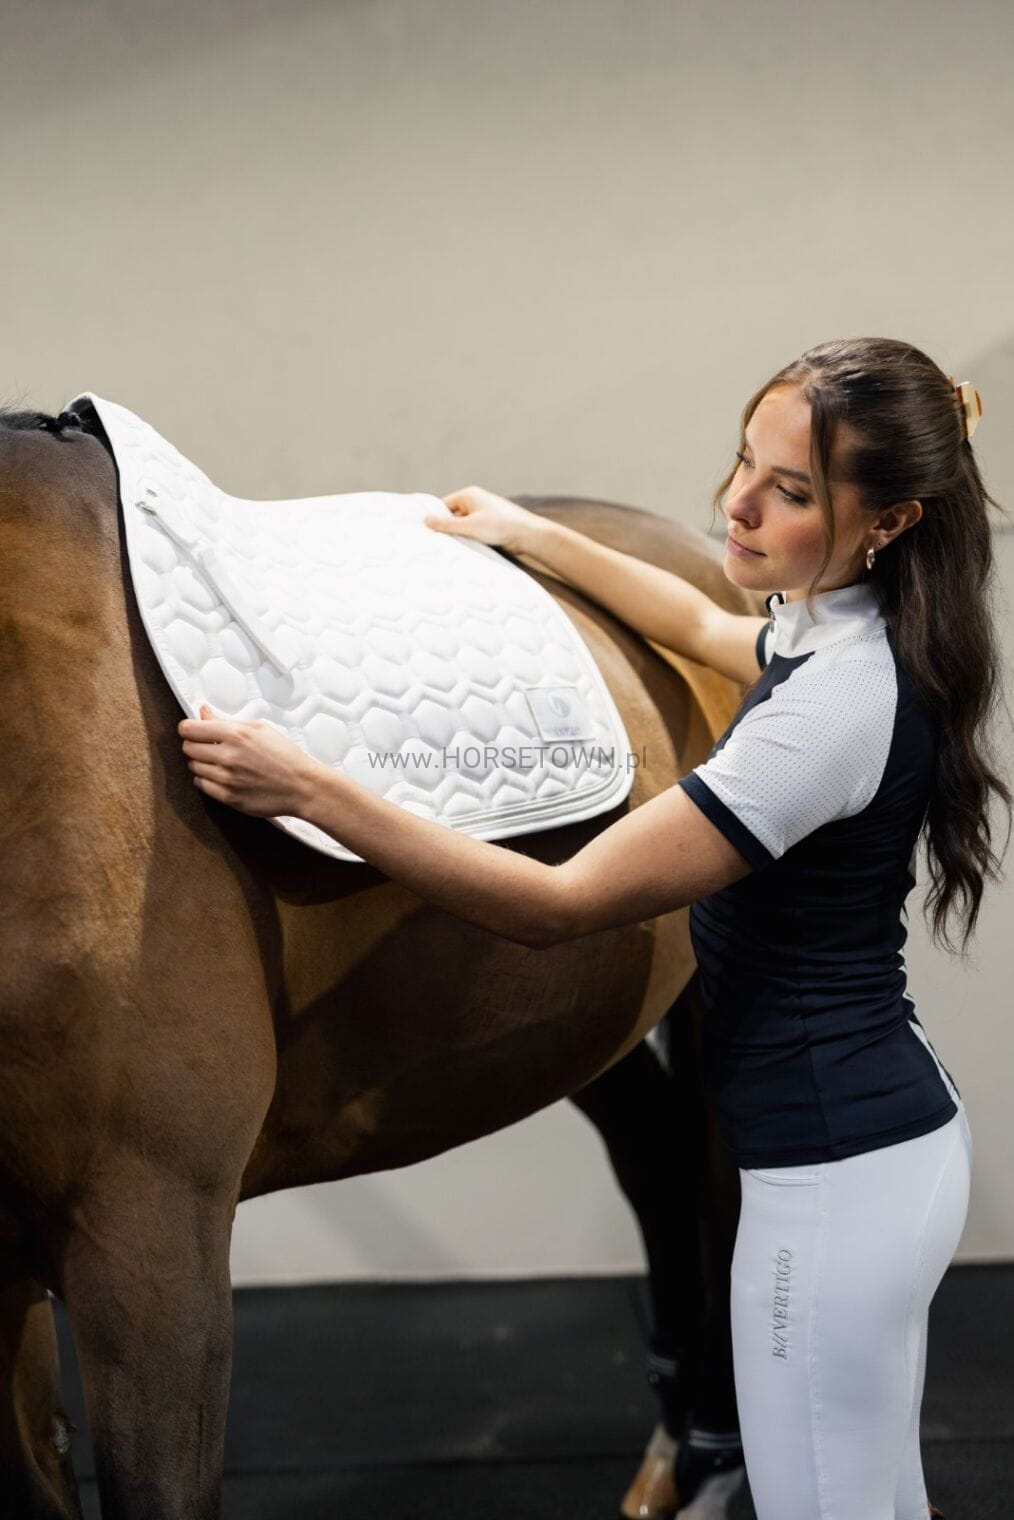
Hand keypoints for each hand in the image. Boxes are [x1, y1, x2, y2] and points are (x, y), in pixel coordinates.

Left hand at [178, 704, 320, 817]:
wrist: (302, 786)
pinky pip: (202, 785)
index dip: (189, 729)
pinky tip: (223, 776)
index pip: (188, 729)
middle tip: (210, 747)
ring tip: (221, 763)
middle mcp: (227, 756)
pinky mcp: (228, 797)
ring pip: (194, 767)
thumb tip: (203, 712)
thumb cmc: (285, 756)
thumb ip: (226, 720)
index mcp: (235, 734)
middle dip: (195, 746)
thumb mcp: (259, 729)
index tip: (193, 731)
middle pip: (188, 748)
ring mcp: (226, 778)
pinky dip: (208, 780)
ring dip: (202, 764)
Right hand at [423, 486, 538, 554]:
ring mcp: (483, 513)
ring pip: (462, 525)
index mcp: (468, 495)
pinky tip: (467, 548)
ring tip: (454, 547)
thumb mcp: (469, 527)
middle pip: (452, 516)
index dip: (435, 519)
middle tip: (437, 544)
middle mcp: (475, 501)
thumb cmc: (500, 527)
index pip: (443, 506)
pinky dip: (469, 539)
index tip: (426, 533)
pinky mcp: (489, 524)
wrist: (527, 535)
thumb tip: (426, 521)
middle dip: (447, 529)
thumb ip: (446, 525)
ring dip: (459, 536)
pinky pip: (472, 531)